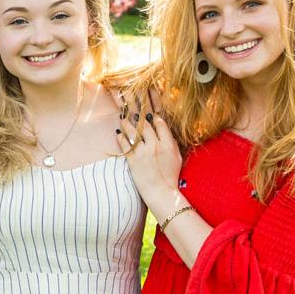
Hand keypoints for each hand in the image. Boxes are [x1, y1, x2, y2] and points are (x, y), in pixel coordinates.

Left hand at [118, 89, 183, 212]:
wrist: (161, 193)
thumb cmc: (170, 176)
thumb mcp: (176, 157)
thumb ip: (170, 142)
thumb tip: (164, 129)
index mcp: (168, 144)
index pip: (159, 123)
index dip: (153, 112)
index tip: (147, 105)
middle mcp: (155, 146)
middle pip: (145, 124)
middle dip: (138, 111)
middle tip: (131, 100)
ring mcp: (143, 153)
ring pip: (133, 132)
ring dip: (127, 122)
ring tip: (122, 115)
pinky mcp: (133, 161)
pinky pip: (125, 145)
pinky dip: (121, 137)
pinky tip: (118, 131)